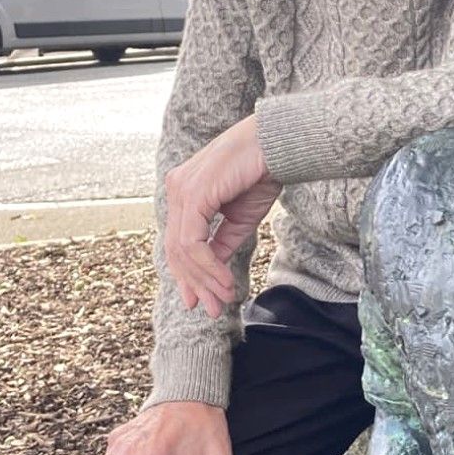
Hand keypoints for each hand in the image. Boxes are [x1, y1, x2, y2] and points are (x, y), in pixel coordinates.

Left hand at [163, 116, 282, 318]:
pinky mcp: (192, 195)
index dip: (189, 274)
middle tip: (212, 309)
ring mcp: (180, 190)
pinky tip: (225, 281)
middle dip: (195, 283)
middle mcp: (175, 189)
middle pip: (175, 249)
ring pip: (183, 250)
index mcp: (184, 191)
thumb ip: (222, 241)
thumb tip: (213, 270)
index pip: (178, 241)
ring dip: (205, 279)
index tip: (203, 299)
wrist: (278, 145)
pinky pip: (193, 243)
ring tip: (224, 298)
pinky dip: (208, 266)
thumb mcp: (239, 217)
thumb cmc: (262, 173)